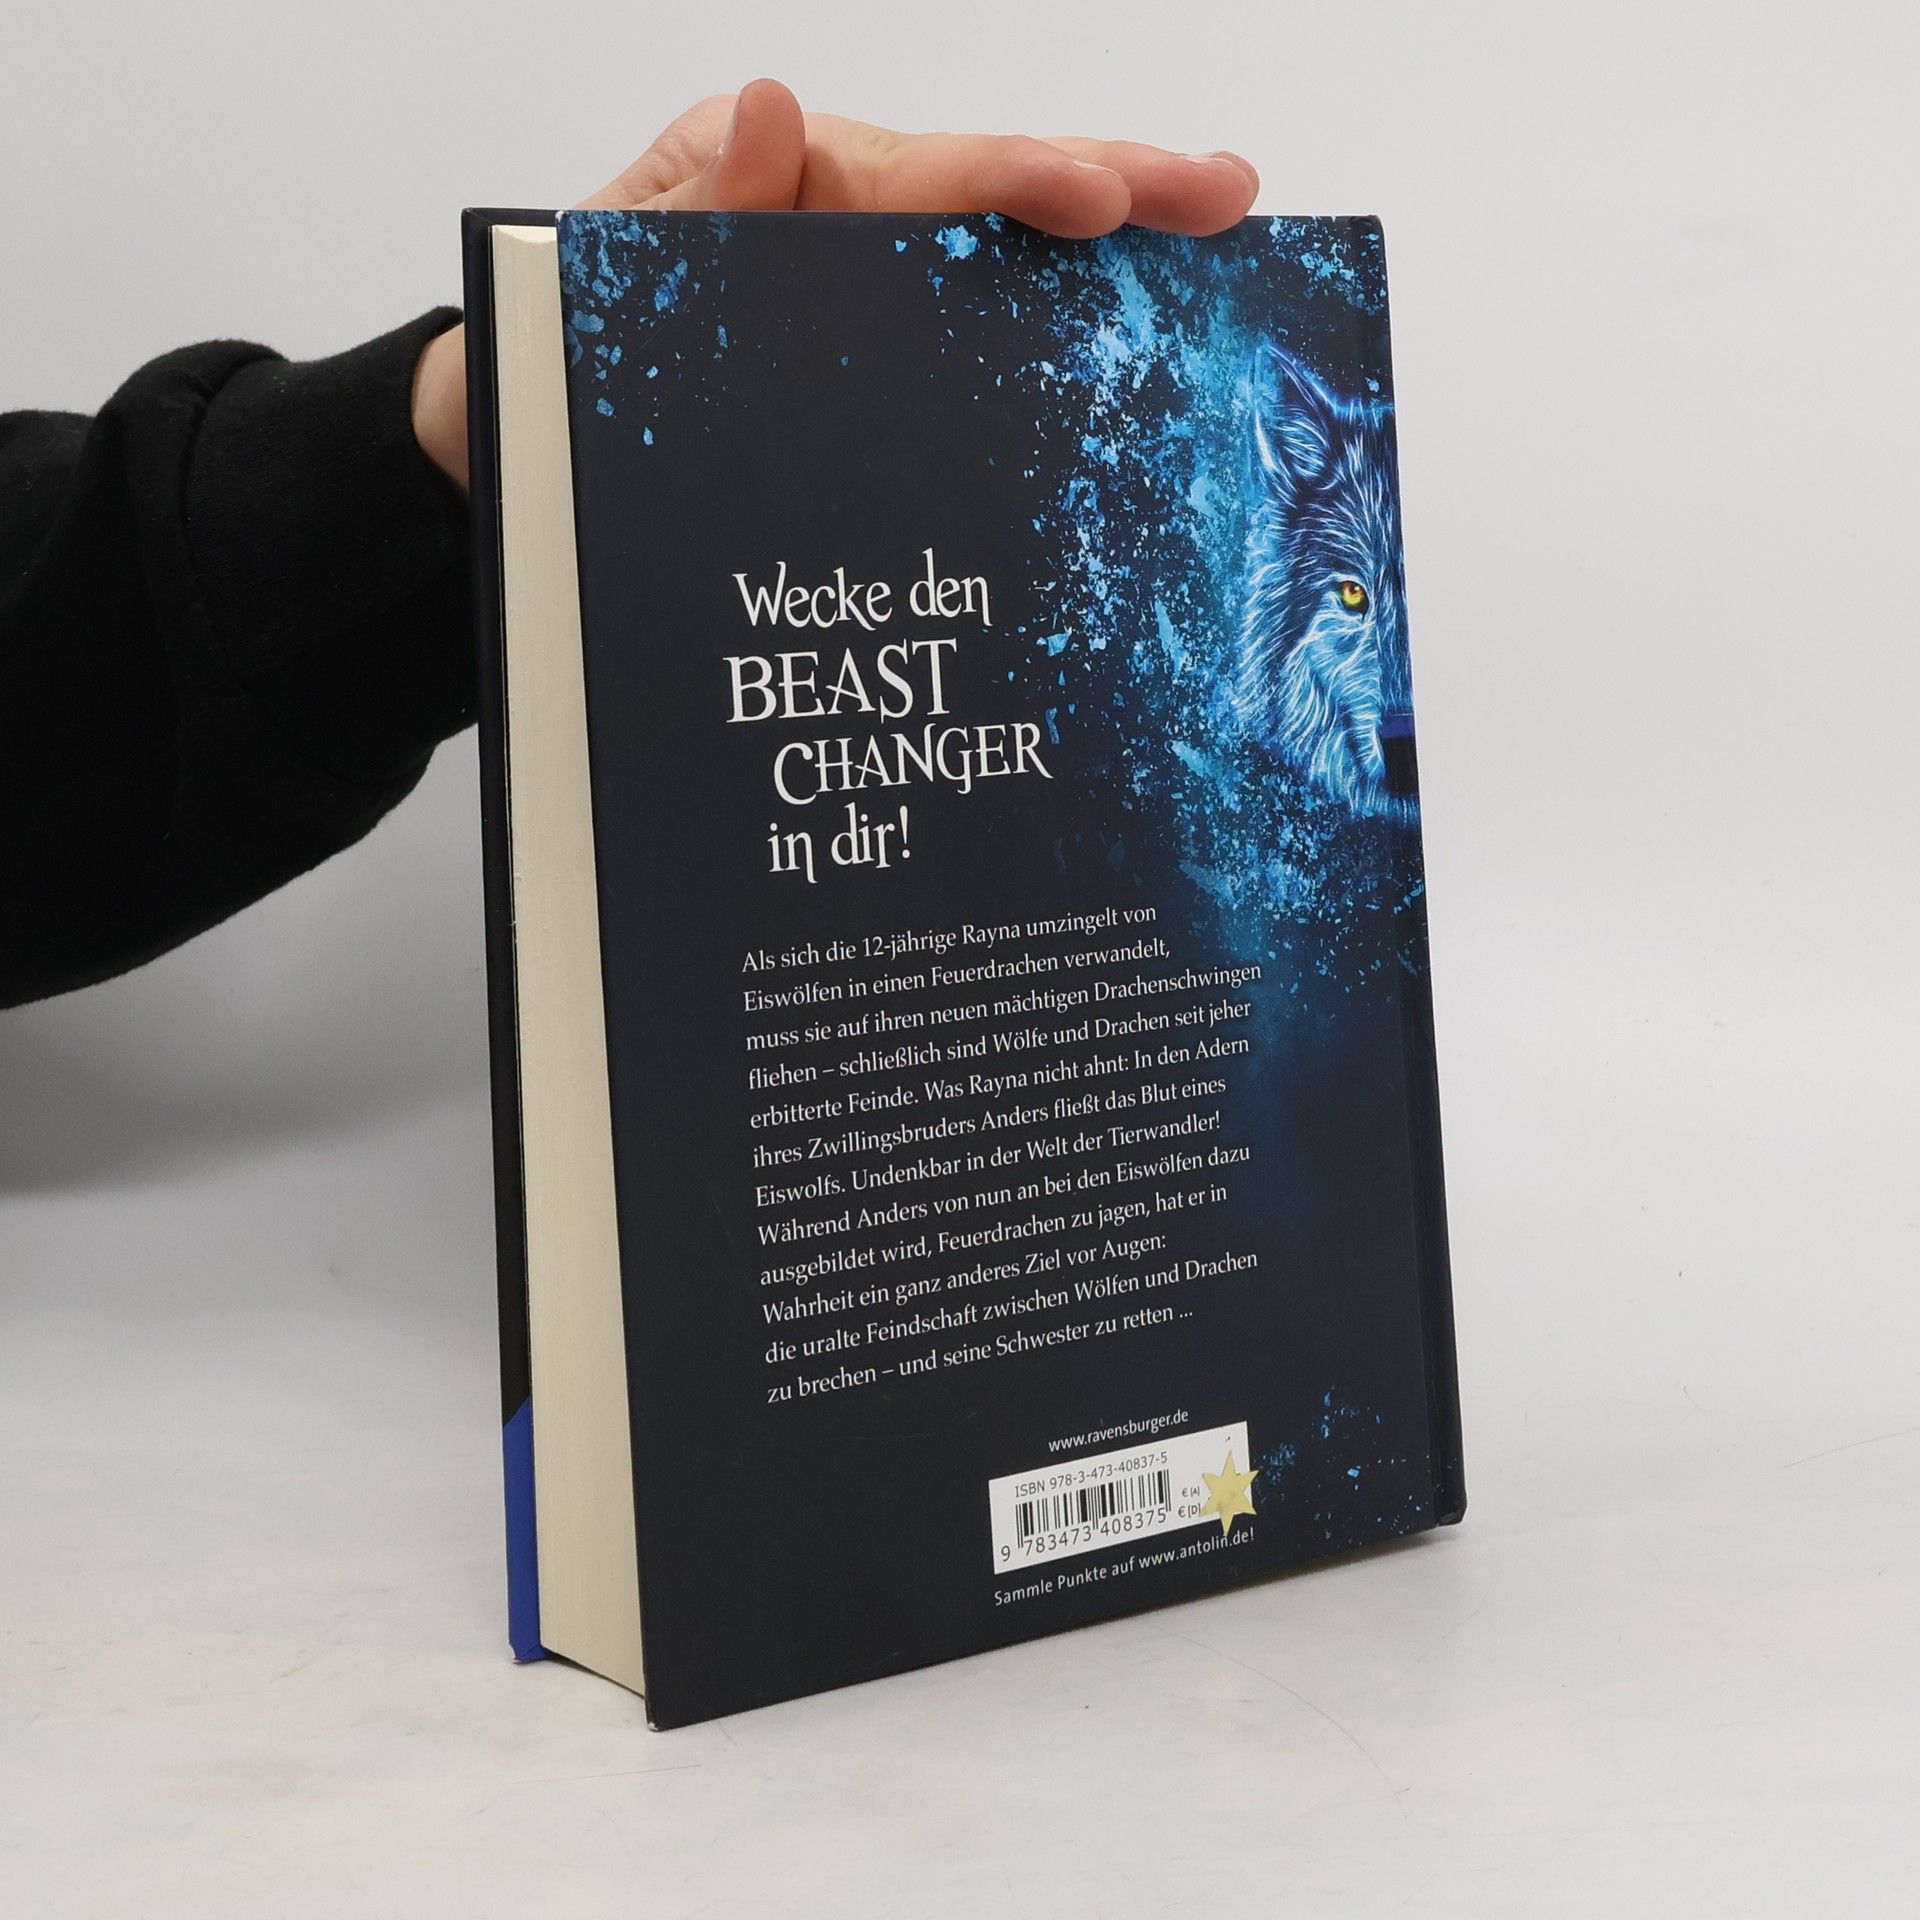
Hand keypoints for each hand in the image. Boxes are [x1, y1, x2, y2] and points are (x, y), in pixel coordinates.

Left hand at [410, 80, 1258, 486]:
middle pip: (991, 196)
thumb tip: (773, 112)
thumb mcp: (595, 271)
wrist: (517, 431)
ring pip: (997, 265)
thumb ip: (678, 207)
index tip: (1104, 196)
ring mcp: (861, 295)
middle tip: (1230, 195)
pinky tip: (1128, 355)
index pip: (920, 173)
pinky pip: (967, 340)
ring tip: (1214, 247)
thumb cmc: (550, 344)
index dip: (1018, 180)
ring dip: (1108, 262)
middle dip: (1115, 187)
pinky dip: (1051, 339)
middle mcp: (838, 223)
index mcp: (780, 184)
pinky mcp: (868, 363)